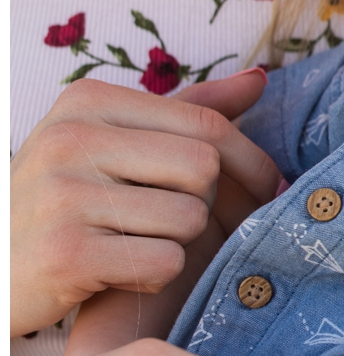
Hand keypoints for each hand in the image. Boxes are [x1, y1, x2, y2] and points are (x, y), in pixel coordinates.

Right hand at [9, 69, 279, 336]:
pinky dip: (156, 277)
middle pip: (204, 170)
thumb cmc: (65, 201)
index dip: (251, 162)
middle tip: (173, 222)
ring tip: (136, 245)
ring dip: (179, 243)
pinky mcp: (66, 252)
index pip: (206, 124)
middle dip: (206, 203)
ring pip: (189, 219)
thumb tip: (260, 79)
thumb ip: (188, 110)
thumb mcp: (112, 141)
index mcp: (86, 100)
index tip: (268, 189)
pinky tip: (121, 274)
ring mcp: (62, 194)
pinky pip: (164, 263)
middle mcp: (69, 138)